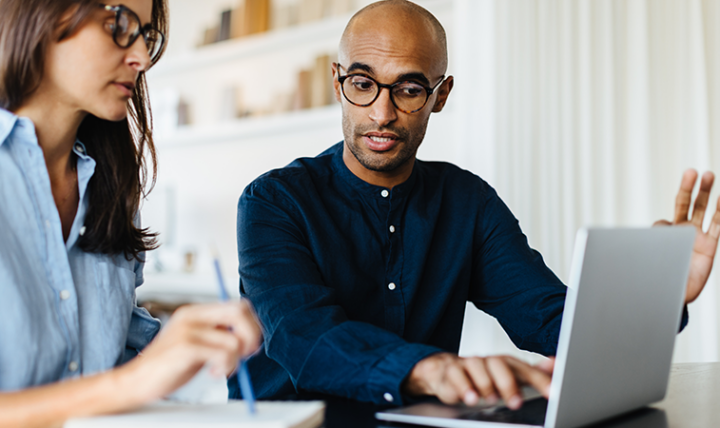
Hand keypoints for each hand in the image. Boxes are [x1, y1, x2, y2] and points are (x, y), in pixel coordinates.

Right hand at [119, 301, 261, 403]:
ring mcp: (188, 330)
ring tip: (221, 369)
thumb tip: (252, 338)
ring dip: (235, 360)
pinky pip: (223, 354)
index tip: (250, 346)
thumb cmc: (170, 366)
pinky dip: (225, 367)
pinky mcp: (185, 347)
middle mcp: (192, 316)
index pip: (238, 305)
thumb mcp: (198, 344)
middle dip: (252, 335)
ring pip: (234, 339)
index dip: (252, 324)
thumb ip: (219, 335)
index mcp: (196, 312)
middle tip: (246, 355)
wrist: (136, 381)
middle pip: (239, 311)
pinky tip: (213, 373)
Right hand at [403, 353, 554, 409]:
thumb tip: (556, 364)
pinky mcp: (451, 370)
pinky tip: (469, 398)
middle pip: (499, 363)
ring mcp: (469, 363)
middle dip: (508, 383)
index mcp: (506, 363)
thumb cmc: (484, 377)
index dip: (539, 379)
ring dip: (485, 384)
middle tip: (515, 402)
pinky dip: (463, 386)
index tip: (553, 392)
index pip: (525, 368)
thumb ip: (533, 373)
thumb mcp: (511, 377)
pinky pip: (456, 374)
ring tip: (490, 400)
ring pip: (476, 365)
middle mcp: (488, 361)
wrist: (447, 371)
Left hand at [654, 170, 719, 303]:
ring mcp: (696, 238)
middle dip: (689, 188)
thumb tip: (661, 225)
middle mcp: (681, 233)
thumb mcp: (648, 256)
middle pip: (686, 205)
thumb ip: (652, 240)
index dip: (661, 225)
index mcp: (663, 236)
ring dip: (706, 193)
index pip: (663, 222)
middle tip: (691, 171)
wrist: (673, 297)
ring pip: (703, 210)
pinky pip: (717, 225)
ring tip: (709, 174)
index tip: (661, 232)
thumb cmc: (657, 278)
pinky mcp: (709, 246)